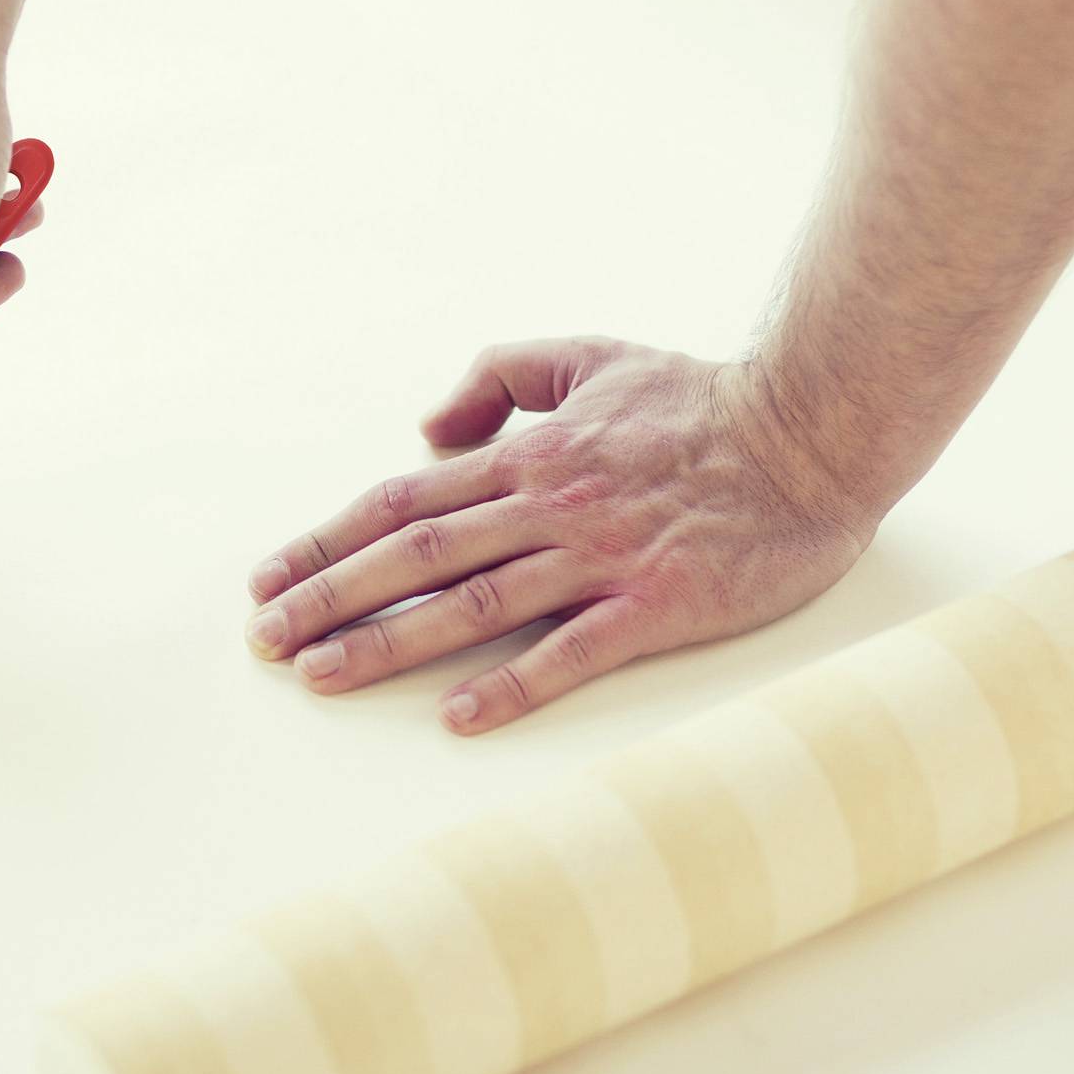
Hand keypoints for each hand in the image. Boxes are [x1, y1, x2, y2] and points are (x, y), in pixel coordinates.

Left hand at [243, 339, 877, 732]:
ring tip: (323, 675)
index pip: (403, 499)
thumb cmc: (699, 399)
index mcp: (529, 453)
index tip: (268, 579)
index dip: (327, 541)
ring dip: (390, 641)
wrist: (810, 430)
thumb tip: (430, 425)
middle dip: (330, 598)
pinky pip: (572, 650)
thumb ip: (502, 374)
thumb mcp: (589, 356)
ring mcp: (601, 557)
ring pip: (474, 602)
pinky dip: (511, 683)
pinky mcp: (658, 603)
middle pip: (416, 554)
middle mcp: (549, 505)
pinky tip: (457, 717)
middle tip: (264, 641)